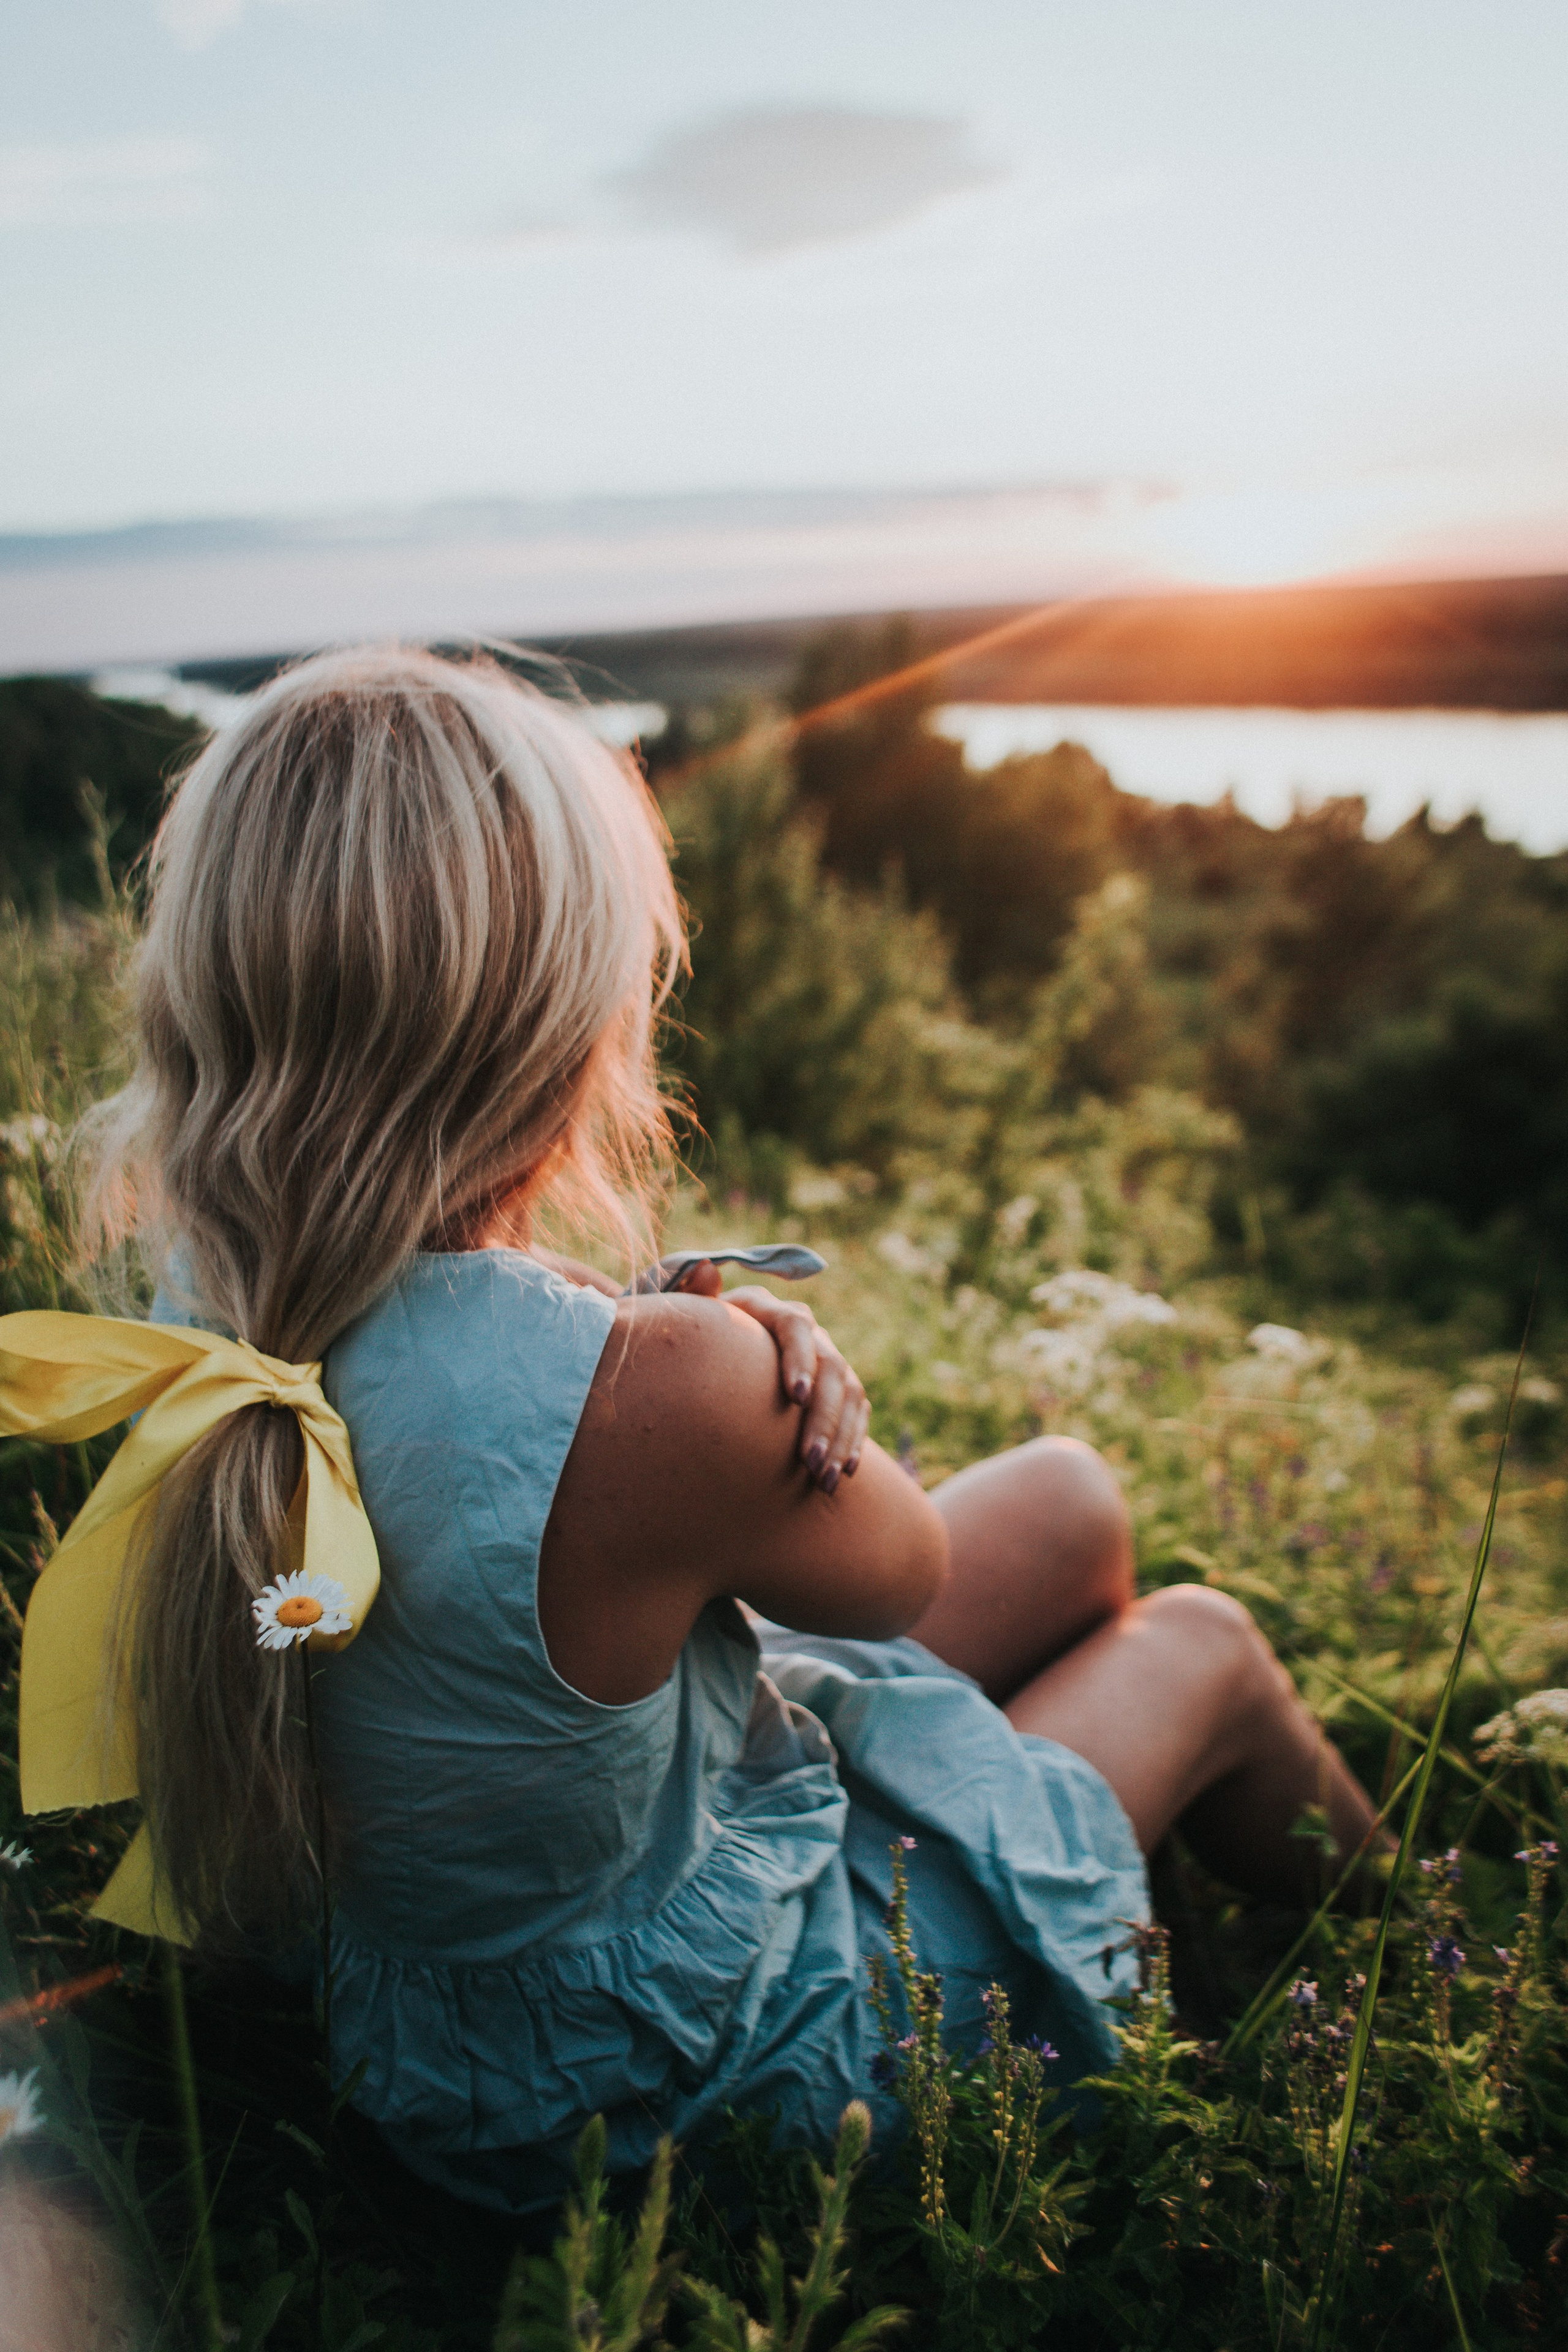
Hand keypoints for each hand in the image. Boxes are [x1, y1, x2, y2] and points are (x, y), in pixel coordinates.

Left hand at [672, 1263, 869, 1492]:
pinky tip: (845, 1471)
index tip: (796, 1397)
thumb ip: (692, 1296)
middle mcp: (801, 1329)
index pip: (795, 1326)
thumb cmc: (687, 1340)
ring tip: (823, 1480)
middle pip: (830, 1366)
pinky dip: (853, 1439)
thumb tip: (704, 1268)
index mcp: (764, 1308)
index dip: (800, 1358)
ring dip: (840, 1437)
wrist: (705, 1358)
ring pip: (848, 1392)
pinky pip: (856, 1409)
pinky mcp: (834, 1385)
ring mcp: (822, 1356)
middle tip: (807, 1461)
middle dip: (823, 1418)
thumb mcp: (684, 1317)